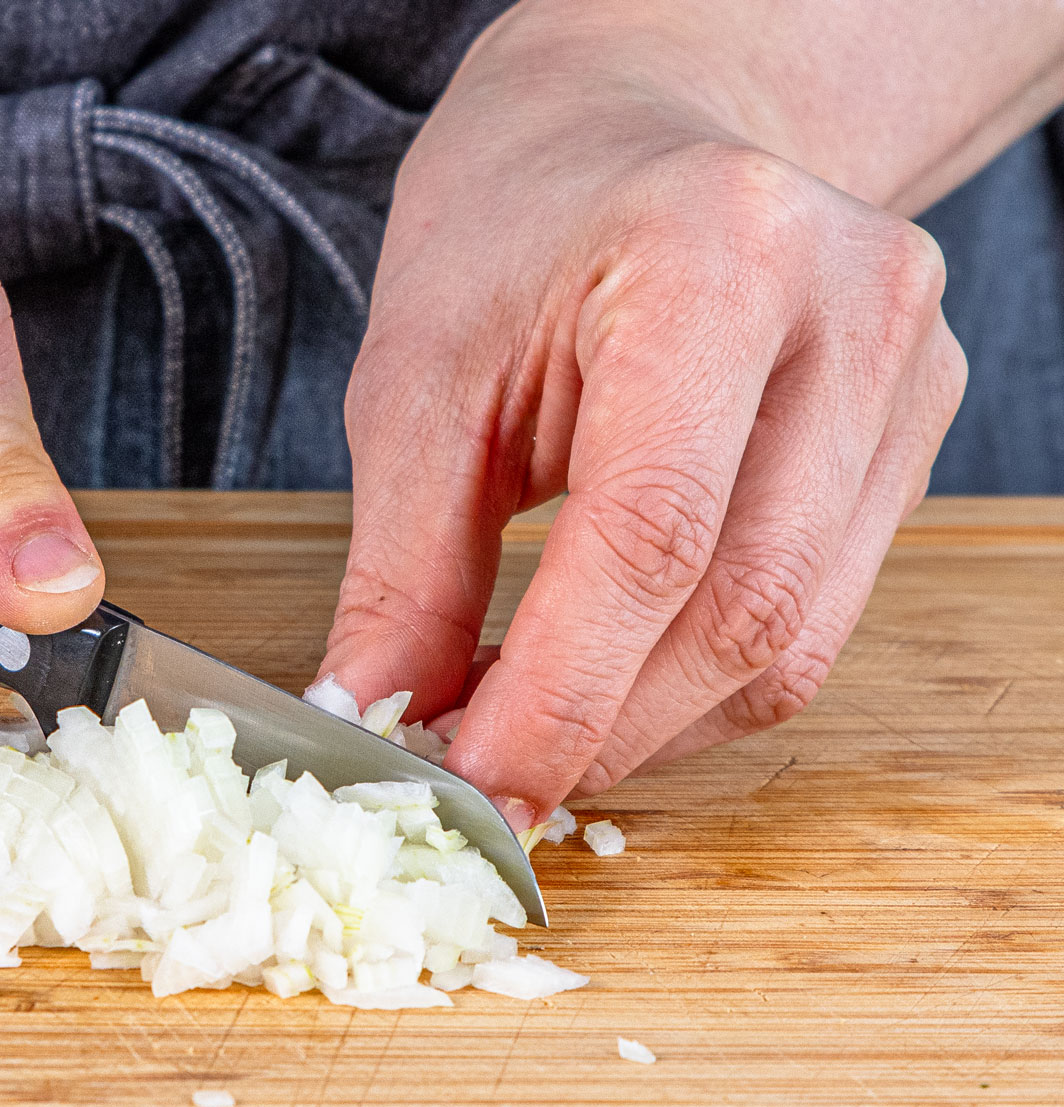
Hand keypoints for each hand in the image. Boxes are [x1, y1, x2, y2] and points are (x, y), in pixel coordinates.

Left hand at [319, 4, 967, 827]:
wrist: (626, 132)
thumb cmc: (510, 228)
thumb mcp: (418, 381)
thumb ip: (406, 569)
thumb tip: (376, 723)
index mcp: (717, 260)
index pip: (653, 537)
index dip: (558, 697)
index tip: (471, 791)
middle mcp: (851, 313)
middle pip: (741, 610)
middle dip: (598, 730)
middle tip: (484, 779)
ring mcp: (906, 374)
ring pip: (790, 642)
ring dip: (646, 725)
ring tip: (531, 726)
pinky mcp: (913, 432)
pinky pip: (810, 621)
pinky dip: (696, 686)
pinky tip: (609, 678)